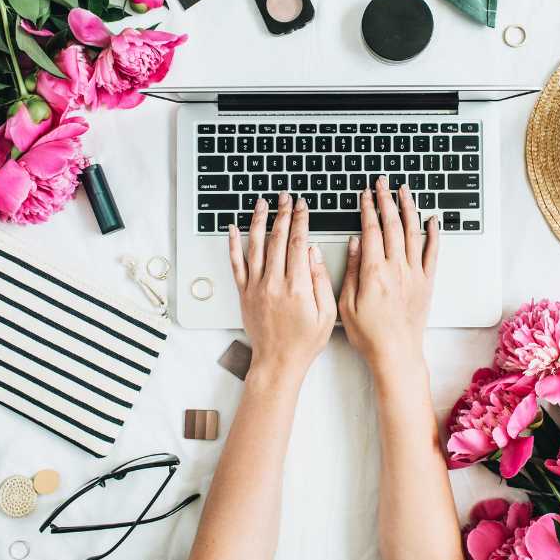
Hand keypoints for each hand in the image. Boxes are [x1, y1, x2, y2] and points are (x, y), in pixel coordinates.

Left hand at [228, 192, 336, 377]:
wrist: (278, 362)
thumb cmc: (305, 342)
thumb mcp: (327, 314)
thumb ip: (320, 280)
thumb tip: (313, 252)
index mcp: (297, 287)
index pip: (298, 243)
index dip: (300, 220)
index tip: (302, 206)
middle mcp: (274, 283)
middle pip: (277, 239)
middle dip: (282, 214)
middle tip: (285, 197)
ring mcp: (256, 287)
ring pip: (255, 246)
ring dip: (259, 221)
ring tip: (262, 203)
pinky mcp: (244, 293)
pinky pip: (236, 264)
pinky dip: (233, 244)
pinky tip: (233, 229)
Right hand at [339, 176, 438, 374]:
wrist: (396, 353)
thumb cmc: (369, 334)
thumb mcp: (347, 303)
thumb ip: (352, 269)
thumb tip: (355, 242)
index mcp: (374, 272)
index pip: (371, 230)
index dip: (367, 208)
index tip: (365, 194)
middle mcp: (397, 269)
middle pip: (392, 225)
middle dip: (386, 200)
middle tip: (382, 183)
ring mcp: (414, 274)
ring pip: (413, 232)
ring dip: (408, 208)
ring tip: (404, 191)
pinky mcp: (426, 282)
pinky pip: (433, 252)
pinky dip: (433, 233)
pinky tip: (432, 219)